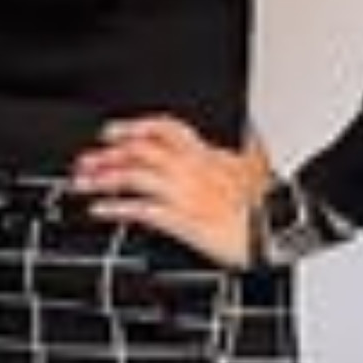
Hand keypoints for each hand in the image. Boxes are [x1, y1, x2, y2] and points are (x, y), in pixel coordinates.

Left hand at [71, 116, 266, 267]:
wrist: (281, 234)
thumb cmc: (271, 206)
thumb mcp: (260, 167)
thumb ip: (248, 146)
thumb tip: (253, 128)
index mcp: (209, 155)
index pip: (166, 130)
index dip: (134, 127)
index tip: (110, 131)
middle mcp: (193, 170)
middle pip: (141, 151)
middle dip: (108, 154)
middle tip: (85, 160)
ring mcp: (186, 194)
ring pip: (135, 176)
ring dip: (103, 178)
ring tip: (82, 183)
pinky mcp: (183, 220)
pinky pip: (141, 210)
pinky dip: (116, 208)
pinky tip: (99, 209)